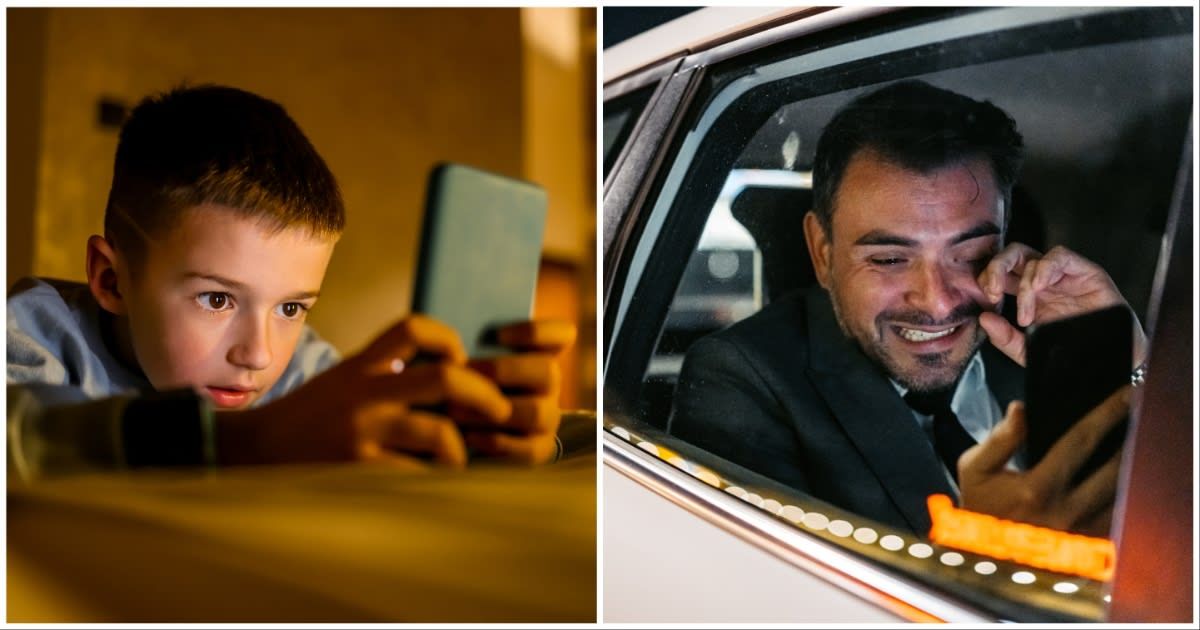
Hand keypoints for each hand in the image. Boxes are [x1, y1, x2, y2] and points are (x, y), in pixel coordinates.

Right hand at [216, 315, 510, 467]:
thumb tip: (446, 374)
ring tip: (458, 461)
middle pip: (445, 377)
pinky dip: (433, 482)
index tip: (461, 362)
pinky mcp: (357, 471)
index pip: (413, 328)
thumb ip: (383, 372)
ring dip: (460, 452)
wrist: (250, 452)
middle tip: (499, 412)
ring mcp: (362, 432)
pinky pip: (416, 476)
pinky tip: (431, 487)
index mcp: (362, 365)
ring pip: (440, 434)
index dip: (449, 339)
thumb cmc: (307, 419)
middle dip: (483, 395)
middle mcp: (365, 393)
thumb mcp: (342, 381)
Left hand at [463, 319, 575, 463]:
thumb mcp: (469, 361)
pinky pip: (530, 449)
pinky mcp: (540, 448)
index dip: (537, 332)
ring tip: (454, 409)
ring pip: (537, 412)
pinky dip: (496, 441)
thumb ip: (471, 347)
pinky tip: (468, 436)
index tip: (500, 334)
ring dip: (492, 409)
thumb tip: (453, 338)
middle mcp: (550, 384)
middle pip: (549, 371)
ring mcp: (548, 417)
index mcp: (539, 354)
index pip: (562, 335)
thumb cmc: (461, 385)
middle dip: (503, 371)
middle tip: (463, 371)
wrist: (465, 433)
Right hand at [957, 386, 1130, 535]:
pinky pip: (1122, 518)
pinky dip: (1128, 495)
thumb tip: (1020, 408)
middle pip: (1115, 468)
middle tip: (1143, 413)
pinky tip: (1127, 476)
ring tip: (1139, 441)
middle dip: (1133, 437)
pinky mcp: (1092, 548)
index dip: (1107, 414)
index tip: (1127, 394)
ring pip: (1124, 495)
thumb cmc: (979, 509)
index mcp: (1037, 488)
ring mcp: (1083, 533)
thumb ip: (998, 438)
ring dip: (1134, 466)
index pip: (1080, 441)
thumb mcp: (974, 470)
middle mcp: (1067, 511)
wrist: (985, 558)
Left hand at [976, 243, 1146, 366]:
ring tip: (1026, 315)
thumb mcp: (1030, 351)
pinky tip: (1039, 288)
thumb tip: (983, 318)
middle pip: (1011, 256)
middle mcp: (1043, 281)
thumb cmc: (1072, 352)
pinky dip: (1044, 268)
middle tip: (992, 292)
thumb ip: (1005, 338)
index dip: (986, 280)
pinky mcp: (1086, 272)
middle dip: (995, 268)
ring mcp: (1063, 275)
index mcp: (1027, 295)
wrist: (1109, 361)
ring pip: (1031, 255)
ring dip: (1023, 283)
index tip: (985, 301)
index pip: (999, 274)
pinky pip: (1060, 256)